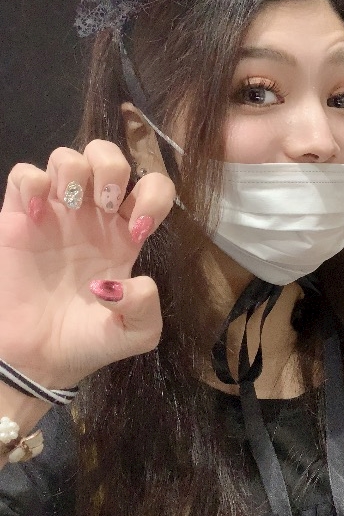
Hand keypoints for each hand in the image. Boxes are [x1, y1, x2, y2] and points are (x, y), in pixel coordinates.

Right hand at [0, 141, 173, 388]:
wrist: (37, 359)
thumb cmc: (87, 342)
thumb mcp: (136, 334)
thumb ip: (146, 306)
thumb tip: (123, 280)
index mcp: (127, 235)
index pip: (152, 187)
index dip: (154, 197)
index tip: (139, 231)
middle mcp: (93, 217)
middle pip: (109, 155)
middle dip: (112, 168)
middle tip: (106, 206)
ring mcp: (55, 214)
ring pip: (67, 156)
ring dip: (75, 170)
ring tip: (73, 207)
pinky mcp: (18, 217)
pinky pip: (25, 174)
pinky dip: (32, 182)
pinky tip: (36, 215)